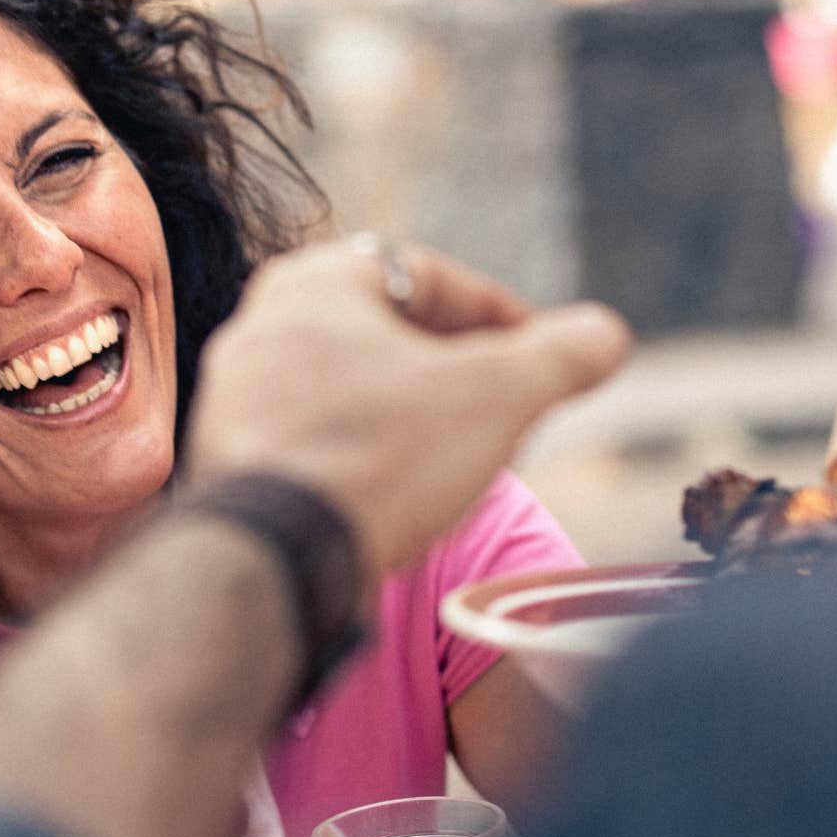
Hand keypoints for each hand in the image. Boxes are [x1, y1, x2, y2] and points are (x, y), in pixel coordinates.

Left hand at [186, 237, 629, 574]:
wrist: (273, 560)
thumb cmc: (381, 457)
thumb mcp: (497, 396)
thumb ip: (561, 356)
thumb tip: (608, 334)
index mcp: (316, 283)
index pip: (426, 275)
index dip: (498, 312)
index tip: (542, 352)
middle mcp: (261, 327)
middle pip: (386, 333)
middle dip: (458, 368)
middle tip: (509, 406)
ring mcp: (236, 397)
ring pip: (351, 389)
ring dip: (415, 414)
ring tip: (466, 457)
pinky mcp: (228, 462)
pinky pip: (319, 440)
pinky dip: (371, 455)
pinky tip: (406, 498)